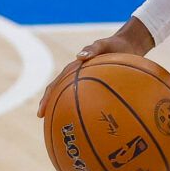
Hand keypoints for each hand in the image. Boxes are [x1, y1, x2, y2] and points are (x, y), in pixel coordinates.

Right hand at [36, 18, 153, 115]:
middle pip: (61, 95)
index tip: (41, 112)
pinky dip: (91, 109)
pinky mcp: (101, 86)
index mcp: (73, 69)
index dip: (47, 99)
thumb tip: (79, 56)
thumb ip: (92, 49)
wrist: (128, 46)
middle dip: (52, 108)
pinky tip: (96, 122)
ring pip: (75, 99)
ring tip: (66, 126)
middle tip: (47, 123)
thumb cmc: (114, 45)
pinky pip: (95, 99)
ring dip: (69, 110)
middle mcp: (78, 78)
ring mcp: (89, 83)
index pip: (55, 85)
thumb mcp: (103, 44)